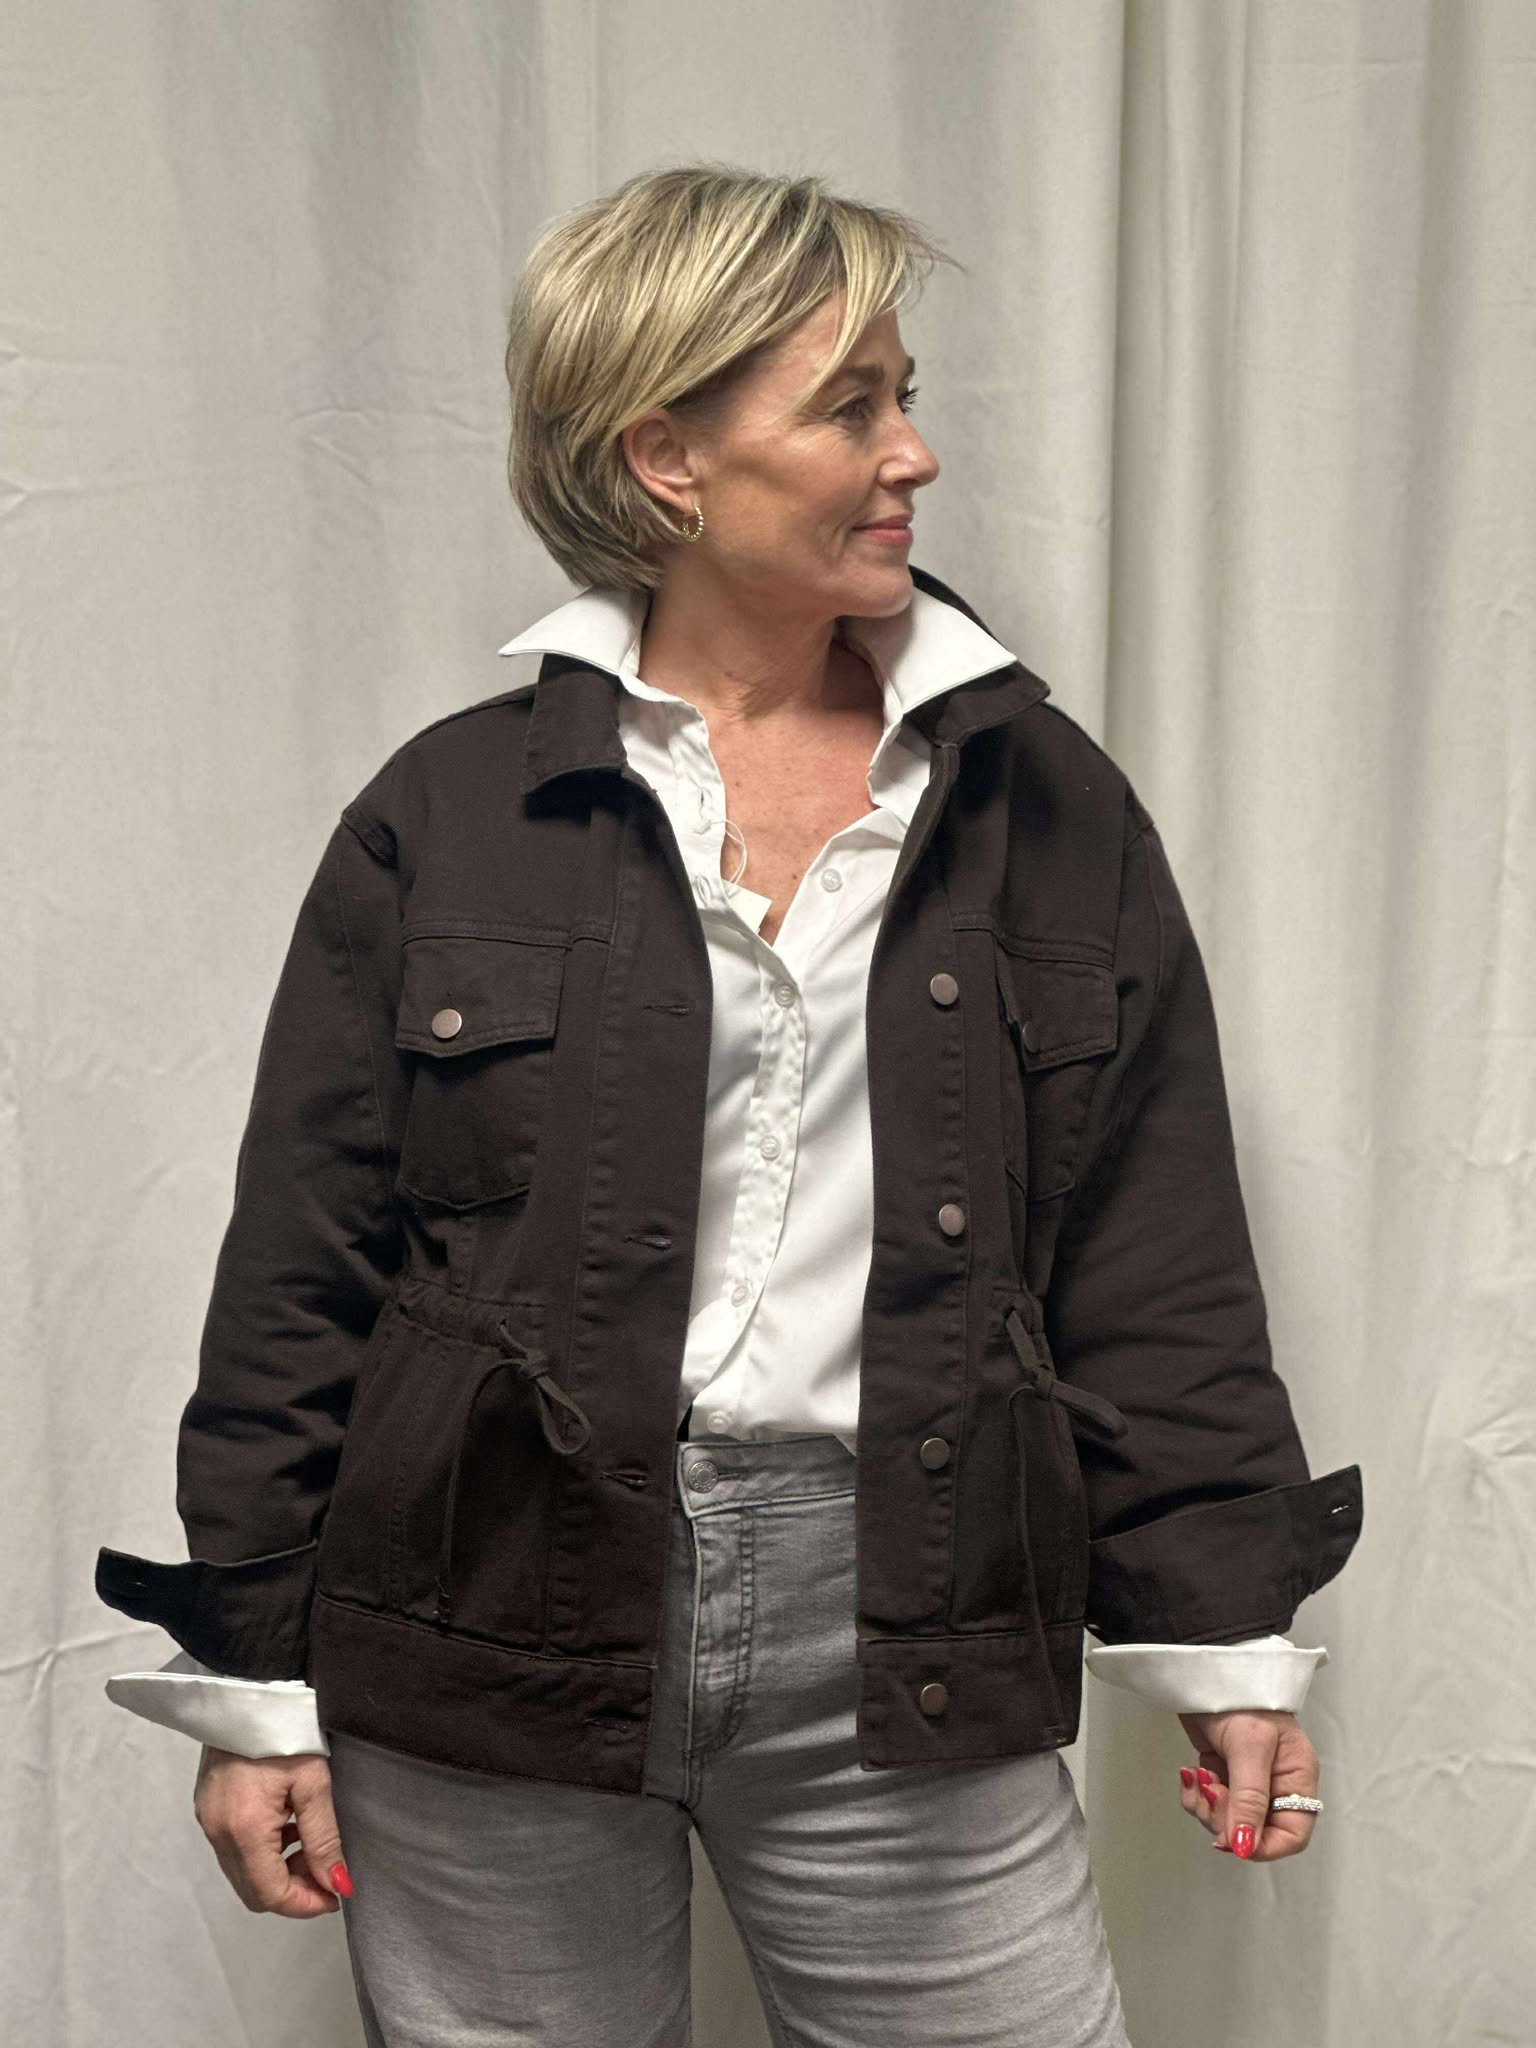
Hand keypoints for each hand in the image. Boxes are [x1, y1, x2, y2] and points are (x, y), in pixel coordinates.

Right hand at [193, 1746, 351, 1916]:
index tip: (335, 1896)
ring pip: (243, 1872)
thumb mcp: (314, 1782)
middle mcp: (217, 1833)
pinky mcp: (206, 1807)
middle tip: (327, 1875)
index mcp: (242, 1830)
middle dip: (292, 1892)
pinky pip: (234, 1849)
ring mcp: (207, 1820)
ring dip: (278, 1872)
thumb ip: (324, 1838)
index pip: (269, 1894)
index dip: (304, 1904)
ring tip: (312, 1846)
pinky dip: (262, 1852)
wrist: (248, 1688)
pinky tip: (288, 1827)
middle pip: (252, 1890)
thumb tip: (338, 1885)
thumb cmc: (286, 1729)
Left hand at [1176, 1709, 1320, 1861]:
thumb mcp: (1249, 1747)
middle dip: (1227, 1821)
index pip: (1292, 1835)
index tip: (1236, 1841)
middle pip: (1255, 1832)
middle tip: (1212, 1793)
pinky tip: (1190, 1774)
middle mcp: (1275, 1783)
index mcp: (1296, 1777)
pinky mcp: (1222, 1773)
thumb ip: (1248, 1799)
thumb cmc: (1241, 1696)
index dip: (1264, 1846)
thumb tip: (1245, 1846)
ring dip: (1207, 1808)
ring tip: (1200, 1780)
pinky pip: (1208, 1803)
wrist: (1204, 1668)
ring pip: (1228, 1821)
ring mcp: (1247, 1780)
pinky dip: (1195, 1797)